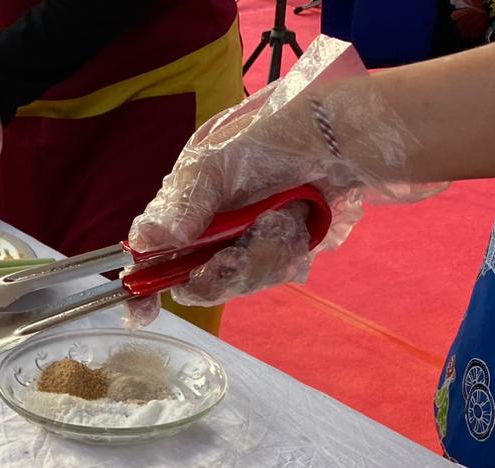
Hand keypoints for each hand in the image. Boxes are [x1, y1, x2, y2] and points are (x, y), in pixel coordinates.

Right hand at [124, 36, 440, 314]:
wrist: (352, 134)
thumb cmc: (280, 130)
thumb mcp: (221, 158)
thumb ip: (183, 203)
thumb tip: (142, 240)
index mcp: (188, 193)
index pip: (153, 246)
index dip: (145, 281)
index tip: (142, 311)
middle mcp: (211, 219)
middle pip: (193, 274)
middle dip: (213, 275)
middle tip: (231, 261)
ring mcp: (245, 235)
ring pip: (233, 279)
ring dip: (255, 259)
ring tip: (278, 225)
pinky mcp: (279, 246)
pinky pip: (268, 272)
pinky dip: (281, 254)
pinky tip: (296, 227)